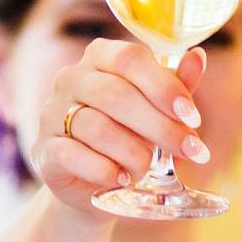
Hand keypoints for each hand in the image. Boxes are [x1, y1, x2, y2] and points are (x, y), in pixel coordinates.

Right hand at [32, 39, 207, 216]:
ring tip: (150, 168)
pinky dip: (104, 170)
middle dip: (159, 126)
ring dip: (133, 152)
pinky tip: (122, 180)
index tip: (192, 117)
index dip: (164, 87)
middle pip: (116, 95)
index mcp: (100, 58)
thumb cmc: (130, 137)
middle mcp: (70, 79)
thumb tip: (196, 58)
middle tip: (189, 150)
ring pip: (97, 127)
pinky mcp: (44, 150)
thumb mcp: (158, 111)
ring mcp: (51, 114)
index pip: (131, 59)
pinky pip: (73, 156)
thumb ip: (176, 86)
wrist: (95, 184)